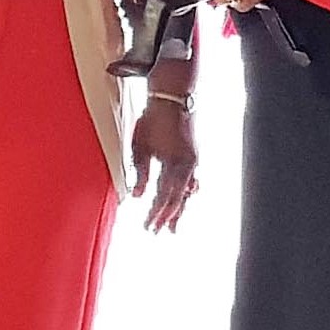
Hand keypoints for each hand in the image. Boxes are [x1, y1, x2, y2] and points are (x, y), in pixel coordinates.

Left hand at [130, 99, 197, 232]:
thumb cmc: (153, 120)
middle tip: (159, 232)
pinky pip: (191, 179)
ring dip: (179, 208)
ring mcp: (192, 161)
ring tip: (174, 224)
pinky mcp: (192, 155)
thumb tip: (137, 197)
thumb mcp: (141, 147)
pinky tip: (187, 197)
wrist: (172, 98)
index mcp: (174, 165)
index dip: (156, 213)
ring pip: (186, 191)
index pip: (164, 197)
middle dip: (168, 216)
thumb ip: (141, 174)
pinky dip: (187, 192)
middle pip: (177, 198)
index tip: (148, 227)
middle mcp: (187, 166)